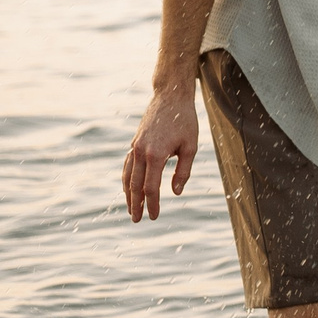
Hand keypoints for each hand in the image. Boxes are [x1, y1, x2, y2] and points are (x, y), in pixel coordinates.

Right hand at [123, 86, 198, 222]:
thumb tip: (175, 192)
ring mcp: (135, 147)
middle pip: (135, 185)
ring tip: (131, 209)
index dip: (153, 204)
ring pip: (128, 176)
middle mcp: (140, 152)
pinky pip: (127, 166)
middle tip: (137, 220)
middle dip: (136, 204)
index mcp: (156, 154)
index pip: (151, 187)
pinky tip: (129, 188)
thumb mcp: (190, 147)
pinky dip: (127, 179)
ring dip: (128, 194)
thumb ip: (183, 171)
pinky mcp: (134, 143)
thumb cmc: (184, 121)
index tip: (154, 217)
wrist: (170, 97)